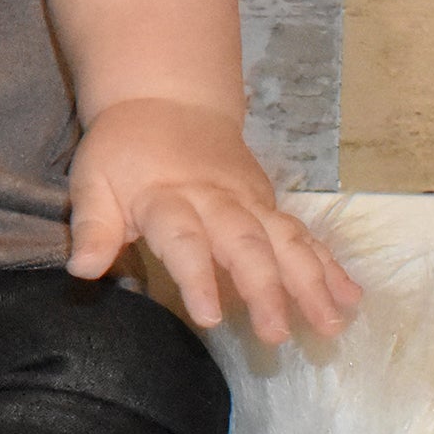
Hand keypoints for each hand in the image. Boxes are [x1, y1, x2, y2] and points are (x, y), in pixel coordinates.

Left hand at [65, 97, 361, 344]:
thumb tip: (82, 270)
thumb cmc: (123, 151)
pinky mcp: (268, 203)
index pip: (183, 239)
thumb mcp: (93, 180)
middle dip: (265, 288)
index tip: (209, 317)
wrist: (165, 99)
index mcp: (166, 196)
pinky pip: (303, 235)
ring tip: (331, 323)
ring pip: (284, 239)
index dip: (197, 276)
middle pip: (244, 242)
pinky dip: (329, 265)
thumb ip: (92, 226)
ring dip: (310, 281)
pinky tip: (351, 298)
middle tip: (276, 333)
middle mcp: (214, 199)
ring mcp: (248, 200)